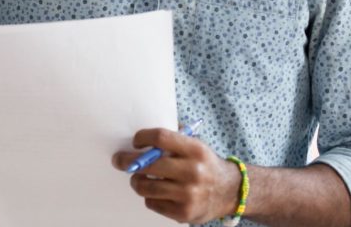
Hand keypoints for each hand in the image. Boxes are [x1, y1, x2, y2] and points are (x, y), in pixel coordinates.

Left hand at [112, 127, 241, 223]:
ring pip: (146, 186)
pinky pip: (152, 203)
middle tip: (119, 160)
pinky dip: (149, 197)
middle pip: (148, 164)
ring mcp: (188, 195)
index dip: (142, 137)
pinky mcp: (184, 213)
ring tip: (138, 178)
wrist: (230, 192)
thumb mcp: (196, 145)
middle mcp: (193, 172)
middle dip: (127, 161)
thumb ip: (174, 138)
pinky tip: (156, 192)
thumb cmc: (205, 164)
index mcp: (195, 150)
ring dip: (136, 181)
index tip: (136, 142)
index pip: (160, 138)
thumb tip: (143, 136)